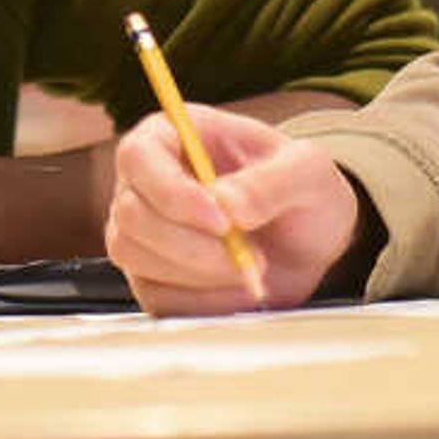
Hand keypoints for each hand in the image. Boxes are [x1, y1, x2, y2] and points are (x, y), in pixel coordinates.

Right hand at [101, 105, 365, 313]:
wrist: (307, 243)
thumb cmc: (300, 192)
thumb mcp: (307, 172)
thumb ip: (271, 182)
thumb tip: (227, 205)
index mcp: (171, 136)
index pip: (138, 157)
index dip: (172, 192)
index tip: (223, 222)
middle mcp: (144, 182)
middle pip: (130, 215)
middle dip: (192, 245)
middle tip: (250, 255)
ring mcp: (140, 232)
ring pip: (134, 256)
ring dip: (198, 273)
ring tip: (251, 269)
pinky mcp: (150, 278)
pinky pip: (154, 297)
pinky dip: (202, 302)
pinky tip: (239, 290)